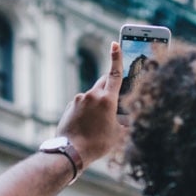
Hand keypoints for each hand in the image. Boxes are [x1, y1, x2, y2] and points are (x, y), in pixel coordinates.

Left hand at [57, 42, 125, 167]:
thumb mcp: (118, 134)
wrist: (71, 151)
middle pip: (104, 82)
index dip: (116, 58)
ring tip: (99, 122)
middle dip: (110, 85)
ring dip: (98, 102)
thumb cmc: (97, 144)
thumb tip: (126, 119)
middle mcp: (91, 95)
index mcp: (107, 99)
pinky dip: (87, 110)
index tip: (115, 44)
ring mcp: (79, 100)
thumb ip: (123, 121)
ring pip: (92, 95)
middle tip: (116, 95)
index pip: (114, 74)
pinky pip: (82, 104)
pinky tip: (88, 124)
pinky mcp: (70, 106)